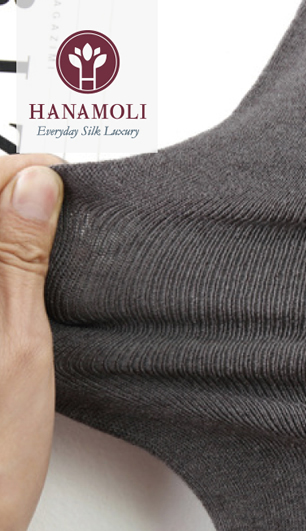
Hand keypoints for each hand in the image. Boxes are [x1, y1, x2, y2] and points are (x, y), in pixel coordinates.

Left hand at [0, 154, 63, 530]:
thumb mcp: (20, 343)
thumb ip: (19, 260)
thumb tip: (35, 190)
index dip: (14, 174)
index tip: (57, 179)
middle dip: (11, 192)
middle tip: (55, 198)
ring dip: (10, 223)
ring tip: (48, 225)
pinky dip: (9, 255)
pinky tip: (29, 261)